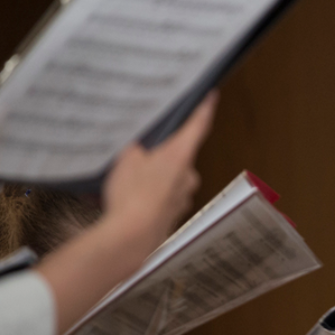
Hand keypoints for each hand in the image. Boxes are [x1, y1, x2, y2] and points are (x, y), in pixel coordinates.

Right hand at [101, 91, 216, 254]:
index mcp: (181, 155)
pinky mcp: (171, 216)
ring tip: (123, 180)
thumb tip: (139, 150)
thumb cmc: (132, 195)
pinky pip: (159, 199)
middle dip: (160, 153)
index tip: (211, 96)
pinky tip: (126, 200)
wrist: (131, 238)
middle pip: (178, 156)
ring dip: (151, 177)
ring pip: (167, 179)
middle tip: (138, 150)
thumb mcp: (126, 159)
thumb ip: (136, 149)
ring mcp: (182, 198)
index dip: (204, 109)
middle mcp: (188, 176)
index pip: (198, 126)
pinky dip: (146, 197)